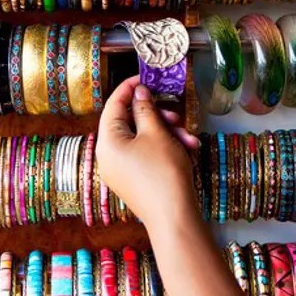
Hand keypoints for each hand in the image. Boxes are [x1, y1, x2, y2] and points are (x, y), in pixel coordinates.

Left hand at [96, 76, 200, 230]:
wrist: (174, 218)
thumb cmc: (163, 173)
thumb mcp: (156, 134)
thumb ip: (145, 109)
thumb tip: (139, 92)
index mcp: (106, 142)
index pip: (113, 104)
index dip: (130, 88)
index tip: (146, 77)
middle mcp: (109, 156)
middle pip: (130, 122)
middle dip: (157, 116)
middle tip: (175, 114)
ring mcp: (121, 170)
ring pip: (143, 138)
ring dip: (167, 133)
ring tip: (188, 138)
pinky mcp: (135, 180)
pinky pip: (147, 154)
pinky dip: (165, 148)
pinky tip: (187, 150)